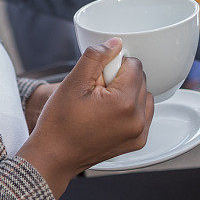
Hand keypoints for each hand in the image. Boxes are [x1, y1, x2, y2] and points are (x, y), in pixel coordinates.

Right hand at [17, 38, 153, 197]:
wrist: (54, 156)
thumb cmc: (59, 123)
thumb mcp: (73, 82)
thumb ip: (96, 57)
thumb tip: (116, 43)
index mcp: (124, 103)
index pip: (134, 65)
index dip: (114, 65)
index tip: (98, 78)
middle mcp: (137, 119)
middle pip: (141, 80)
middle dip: (121, 79)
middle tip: (96, 92)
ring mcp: (139, 133)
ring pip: (144, 96)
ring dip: (128, 93)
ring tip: (102, 104)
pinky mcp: (138, 141)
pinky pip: (144, 114)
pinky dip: (131, 109)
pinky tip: (110, 115)